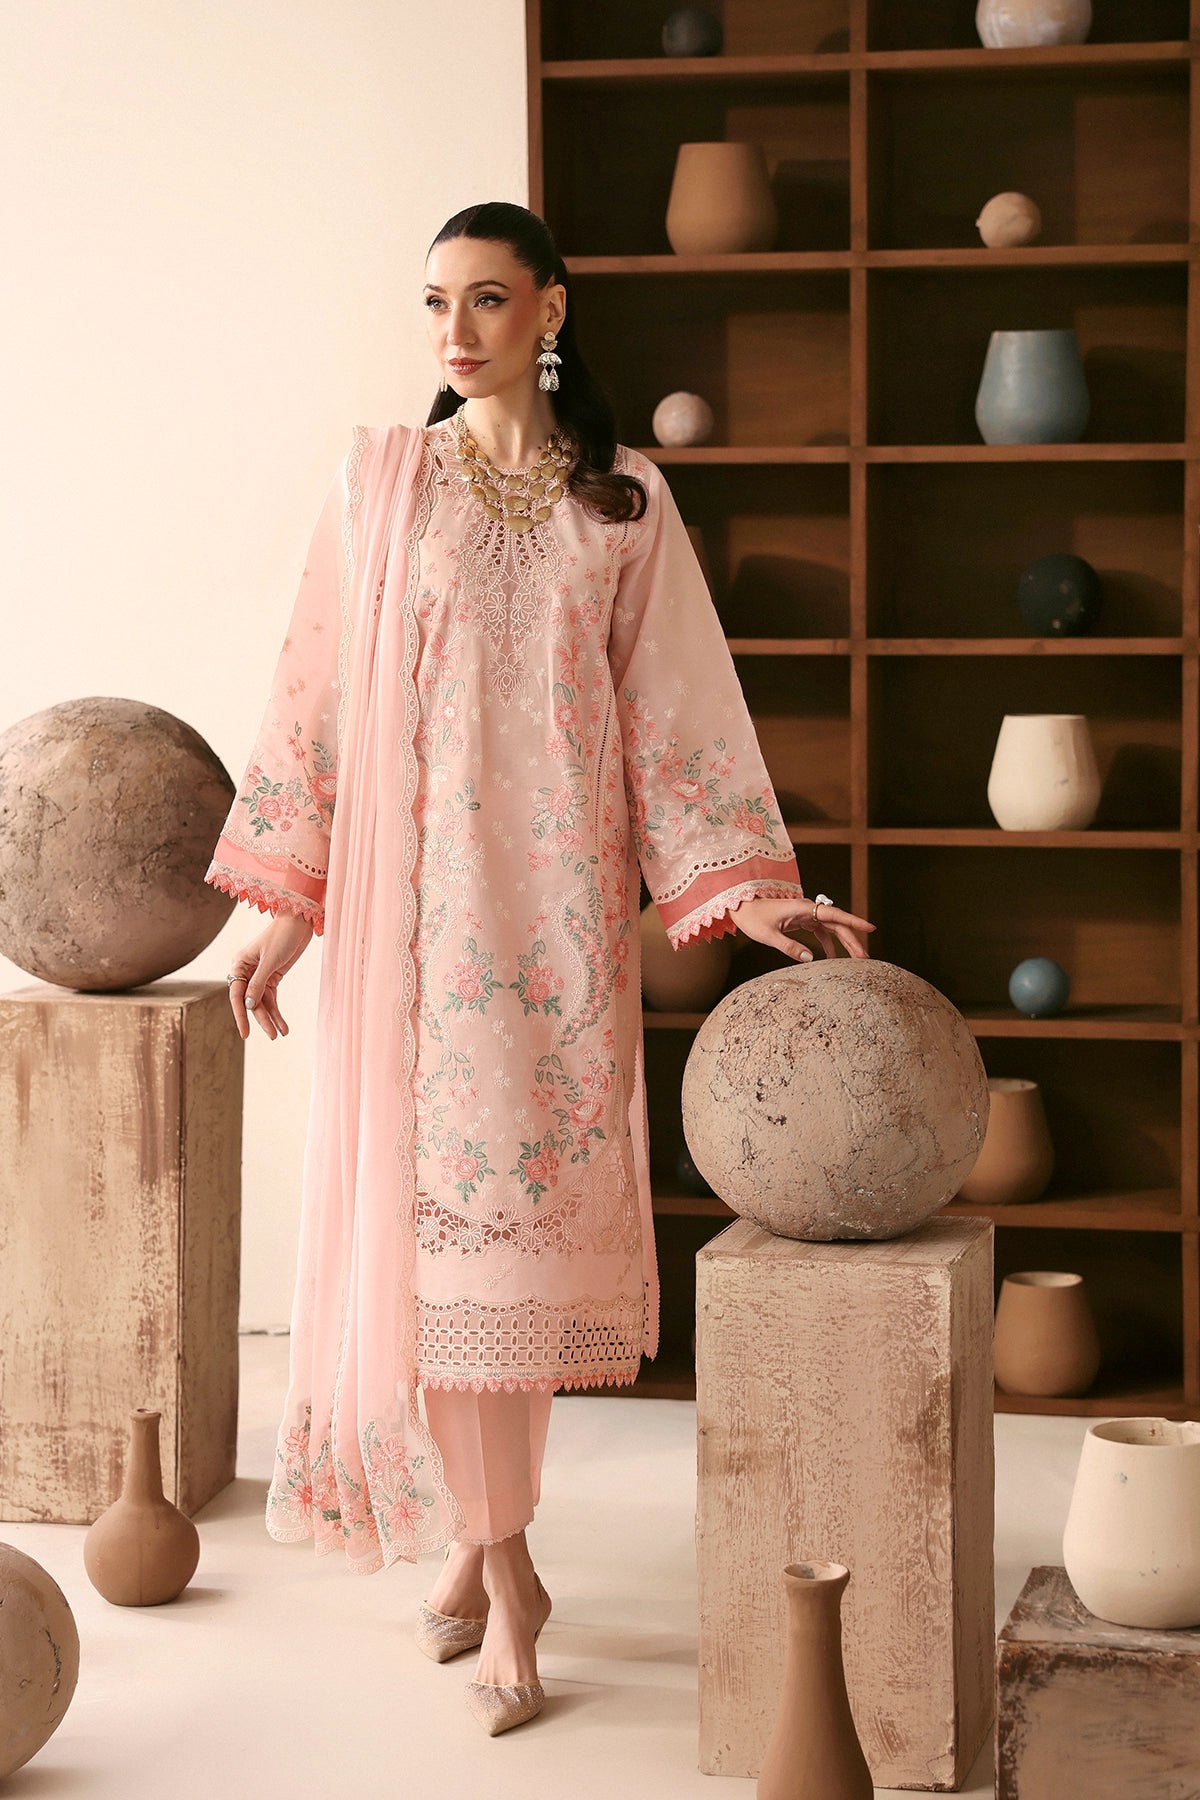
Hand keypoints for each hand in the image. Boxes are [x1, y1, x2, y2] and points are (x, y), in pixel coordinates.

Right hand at [226, 911, 314, 1039]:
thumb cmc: (282, 936)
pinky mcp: (273, 977)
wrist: (299, 921)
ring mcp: (260, 975)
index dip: (240, 1015)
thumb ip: (258, 983)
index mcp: (239, 964)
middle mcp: (246, 972)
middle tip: (271, 1036)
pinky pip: (272, 998)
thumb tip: (248, 1005)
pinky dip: (277, 1011)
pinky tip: (283, 1025)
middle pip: (250, 1001)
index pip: (236, 994)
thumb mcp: (270, 961)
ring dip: (271, 1018)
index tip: (245, 1033)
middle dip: (261, 1019)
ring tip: (280, 1033)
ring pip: (262, 1002)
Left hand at [727, 894, 875, 962]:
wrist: (741, 907)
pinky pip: (820, 931)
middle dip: (852, 939)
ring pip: (831, 928)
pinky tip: (832, 957)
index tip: (871, 928)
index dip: (854, 922)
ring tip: (856, 959)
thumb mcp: (768, 935)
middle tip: (865, 957)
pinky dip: (827, 943)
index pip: (834, 914)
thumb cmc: (752, 918)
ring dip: (843, 942)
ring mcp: (805, 914)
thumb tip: (810, 959)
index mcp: (803, 908)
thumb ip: (788, 946)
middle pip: (837, 923)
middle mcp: (808, 908)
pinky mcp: (801, 920)